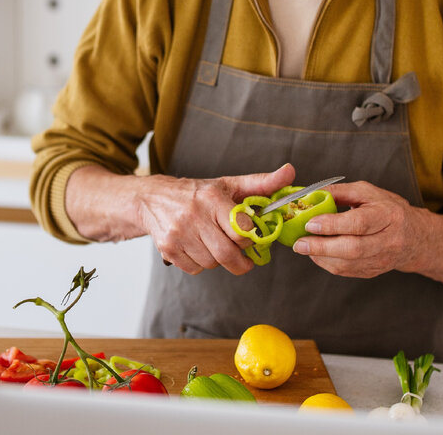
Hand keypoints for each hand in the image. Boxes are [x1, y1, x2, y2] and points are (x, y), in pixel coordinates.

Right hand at [134, 163, 295, 275]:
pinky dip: (200, 264)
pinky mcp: (168, 248)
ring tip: (213, 244)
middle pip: (227, 254)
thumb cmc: (196, 193)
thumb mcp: (228, 185)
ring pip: (212, 263)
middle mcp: (193, 216)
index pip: (242, 230)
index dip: (250, 238)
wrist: (152, 198)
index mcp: (212, 198)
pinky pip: (195, 269)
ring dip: (217, 260)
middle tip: (243, 258)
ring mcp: (179, 234)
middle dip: (240, 261)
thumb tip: (290, 172)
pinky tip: (197, 248)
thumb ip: (261, 183)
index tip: (250, 237)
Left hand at [290, 180, 428, 277]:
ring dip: (321, 257)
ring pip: (348, 264)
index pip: (359, 223)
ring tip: (303, 247)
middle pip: (353, 248)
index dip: (333, 225)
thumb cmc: (387, 209)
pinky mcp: (374, 271)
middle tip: (299, 243)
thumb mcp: (367, 192)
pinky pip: (347, 271)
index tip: (310, 223)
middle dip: (322, 247)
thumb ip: (339, 192)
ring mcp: (382, 260)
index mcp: (388, 216)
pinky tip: (316, 254)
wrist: (414, 237)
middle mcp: (388, 240)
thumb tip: (310, 194)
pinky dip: (327, 263)